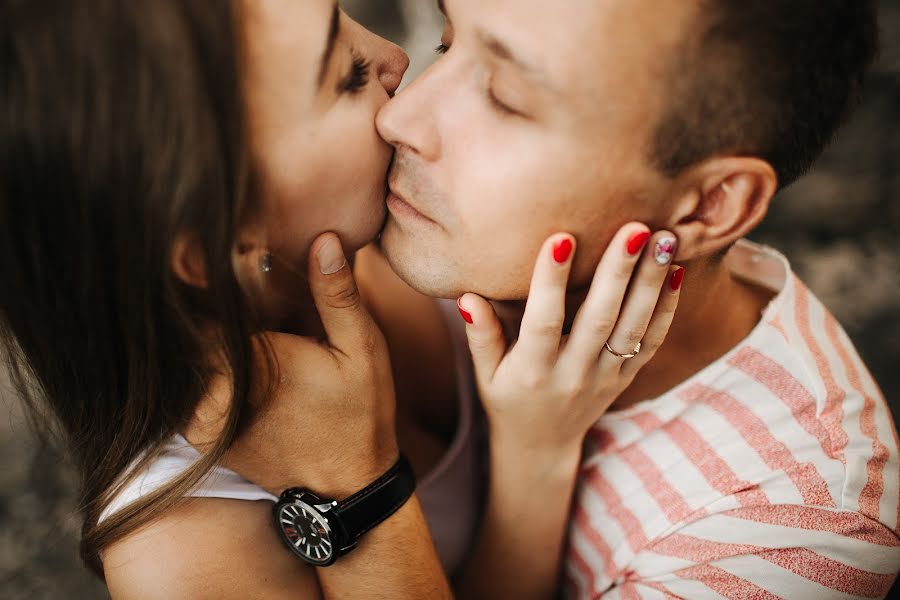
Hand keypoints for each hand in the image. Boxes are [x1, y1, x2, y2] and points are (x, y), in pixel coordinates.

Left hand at [188, 233, 397, 496]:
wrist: (346, 488)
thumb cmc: (359, 415)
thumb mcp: (362, 349)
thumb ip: (337, 294)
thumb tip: (324, 239)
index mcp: (250, 361)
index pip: (197, 303)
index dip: (199, 274)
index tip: (204, 253)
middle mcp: (213, 392)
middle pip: (187, 331)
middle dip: (202, 304)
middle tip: (216, 279)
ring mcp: (202, 419)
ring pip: (185, 363)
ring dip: (204, 340)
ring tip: (236, 325)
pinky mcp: (202, 437)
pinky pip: (190, 391)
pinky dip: (206, 371)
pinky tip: (242, 362)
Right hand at [458, 223, 681, 453]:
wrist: (542, 445)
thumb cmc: (507, 399)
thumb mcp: (486, 373)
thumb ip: (480, 334)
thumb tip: (467, 296)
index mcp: (533, 371)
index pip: (544, 321)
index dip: (551, 281)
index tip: (562, 238)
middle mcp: (573, 374)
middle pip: (600, 319)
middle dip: (619, 271)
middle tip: (636, 228)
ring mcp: (605, 377)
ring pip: (633, 327)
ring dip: (651, 282)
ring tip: (666, 239)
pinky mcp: (626, 377)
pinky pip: (652, 343)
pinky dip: (667, 309)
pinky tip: (678, 272)